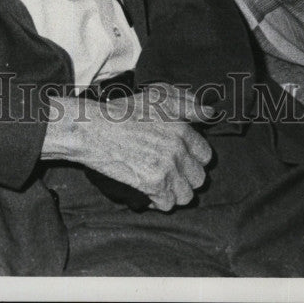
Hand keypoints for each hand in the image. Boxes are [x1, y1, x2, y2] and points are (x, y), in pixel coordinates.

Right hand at [42, 83, 213, 211]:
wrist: (95, 129)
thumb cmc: (123, 112)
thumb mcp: (157, 98)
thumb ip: (186, 105)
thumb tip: (209, 114)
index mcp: (182, 129)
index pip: (205, 155)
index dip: (194, 158)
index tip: (182, 159)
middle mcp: (178, 150)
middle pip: (198, 178)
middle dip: (186, 178)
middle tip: (171, 173)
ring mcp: (166, 169)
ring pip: (186, 195)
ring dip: (175, 192)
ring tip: (162, 184)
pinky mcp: (152, 185)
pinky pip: (168, 205)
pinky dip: (159, 202)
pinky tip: (150, 192)